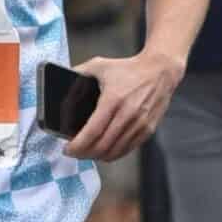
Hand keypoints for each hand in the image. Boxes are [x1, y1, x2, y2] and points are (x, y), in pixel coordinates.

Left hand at [67, 48, 183, 161]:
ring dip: (98, 156)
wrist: (160, 71)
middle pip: (102, 146)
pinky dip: (114, 154)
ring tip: (88, 152)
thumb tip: (61, 81)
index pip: (92, 132)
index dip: (77, 145)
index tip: (67, 149)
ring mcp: (140, 124)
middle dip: (84, 154)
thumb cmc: (129, 69)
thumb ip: (79, 73)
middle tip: (75, 152)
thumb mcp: (100, 65)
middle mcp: (128, 114)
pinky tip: (105, 150)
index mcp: (113, 100)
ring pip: (114, 152)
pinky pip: (127, 150)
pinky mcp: (148, 130)